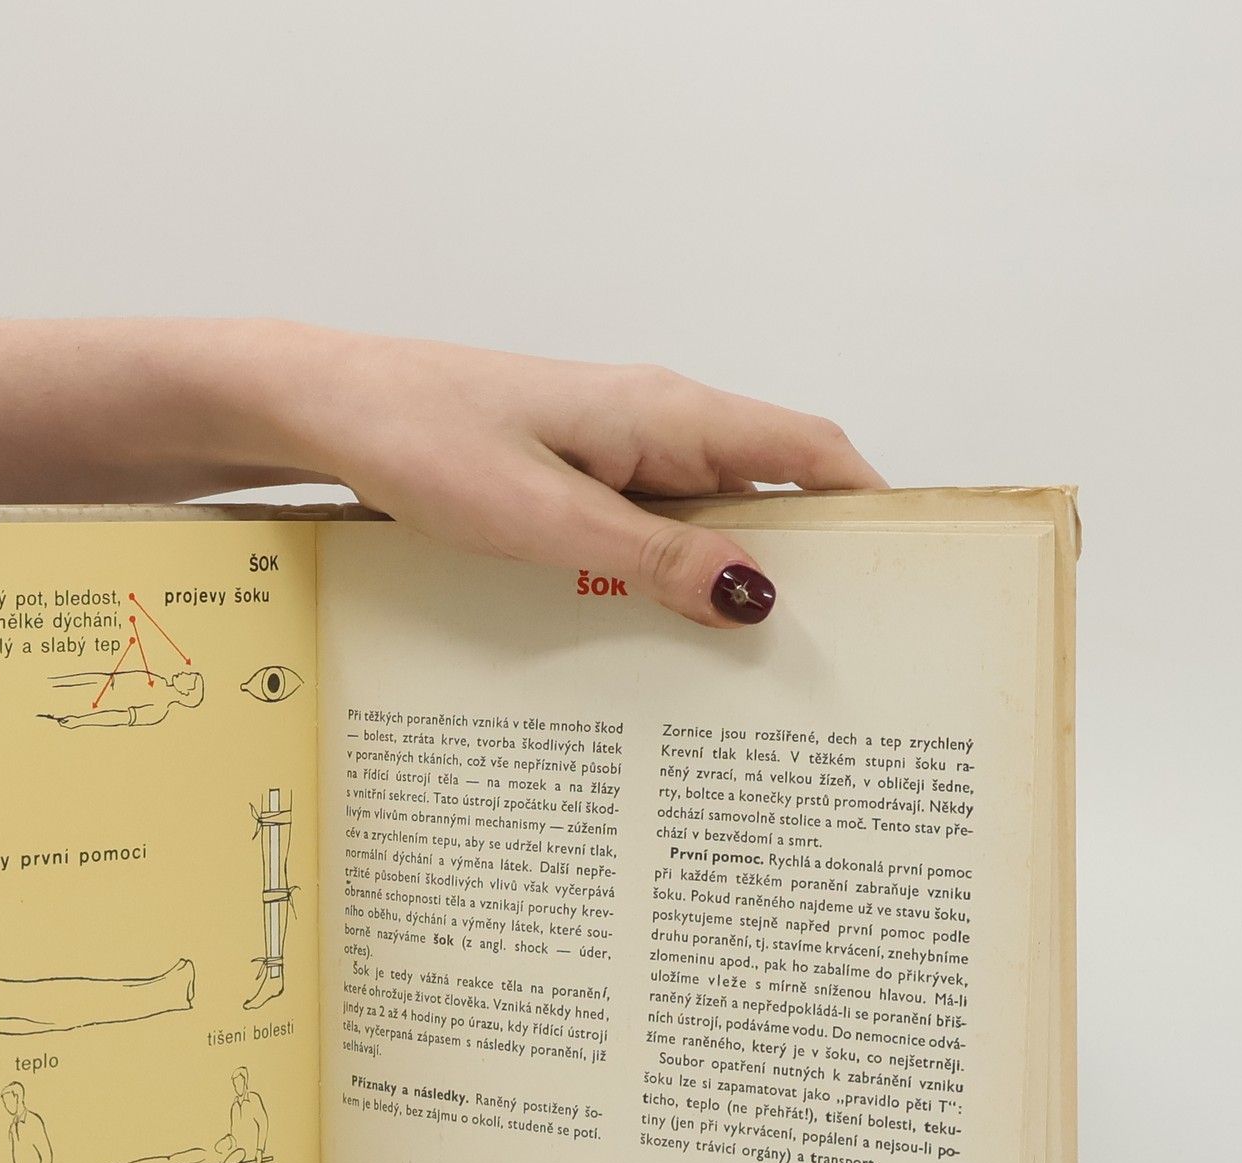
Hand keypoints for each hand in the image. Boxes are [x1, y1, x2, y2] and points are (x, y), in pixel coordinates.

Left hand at [262, 329, 885, 626]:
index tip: (913, 578)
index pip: (810, 452)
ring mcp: (612, 452)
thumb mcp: (545, 518)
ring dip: (728, 582)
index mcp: (669, 414)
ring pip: (704, 519)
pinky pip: (646, 531)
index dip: (873, 508)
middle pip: (768, 493)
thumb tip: (756, 596)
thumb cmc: (426, 442)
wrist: (328, 409)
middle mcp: (655, 425)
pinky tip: (659, 643)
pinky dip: (667, 579)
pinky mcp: (571, 479)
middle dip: (807, 568)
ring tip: (754, 674)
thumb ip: (652, 556)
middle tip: (830, 660)